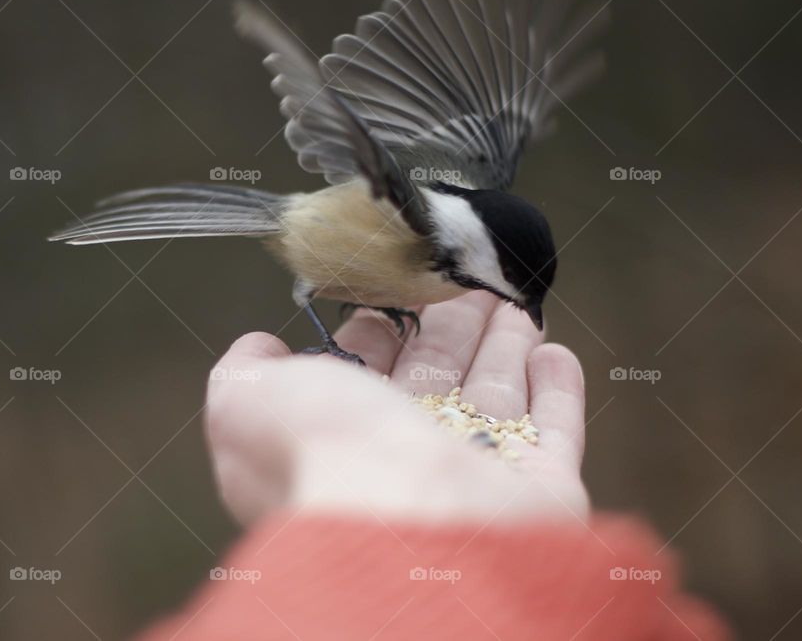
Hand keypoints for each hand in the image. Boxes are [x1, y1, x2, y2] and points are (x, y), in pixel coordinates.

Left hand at [205, 290, 588, 525]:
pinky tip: (553, 350)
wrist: (414, 521)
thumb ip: (244, 372)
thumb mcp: (251, 399)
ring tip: (515, 301)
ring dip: (506, 345)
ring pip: (496, 397)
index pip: (370, 376)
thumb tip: (258, 347)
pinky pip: (554, 432)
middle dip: (454, 328)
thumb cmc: (327, 453)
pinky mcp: (541, 492)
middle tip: (471, 280)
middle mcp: (410, 464)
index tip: (399, 291)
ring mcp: (479, 478)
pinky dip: (557, 390)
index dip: (384, 331)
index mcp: (346, 443)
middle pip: (439, 378)